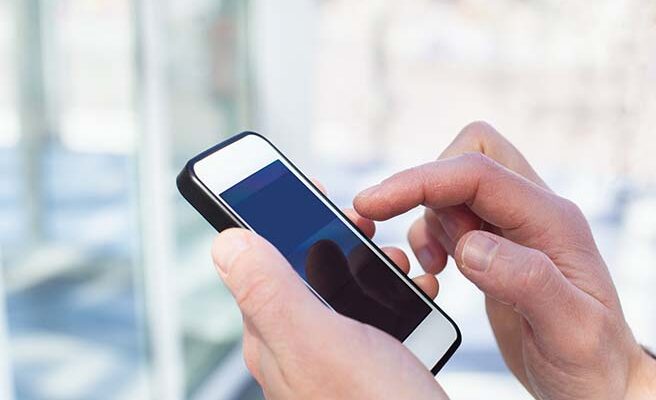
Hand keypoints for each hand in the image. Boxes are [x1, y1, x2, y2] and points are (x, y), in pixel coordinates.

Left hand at [211, 199, 445, 398]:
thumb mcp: (317, 341)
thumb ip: (270, 291)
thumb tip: (225, 240)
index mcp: (273, 333)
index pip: (257, 259)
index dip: (268, 214)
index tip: (298, 183)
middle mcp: (296, 343)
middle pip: (302, 266)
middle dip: (334, 235)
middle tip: (367, 224)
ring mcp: (333, 354)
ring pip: (341, 286)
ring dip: (371, 262)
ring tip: (401, 264)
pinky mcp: (367, 362)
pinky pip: (372, 311)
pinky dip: (395, 293)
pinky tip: (415, 296)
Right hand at [354, 122, 655, 399]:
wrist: (602, 382)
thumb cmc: (593, 362)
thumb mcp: (570, 331)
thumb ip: (527, 281)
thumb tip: (470, 246)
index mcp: (554, 222)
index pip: (479, 173)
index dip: (422, 180)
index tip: (374, 202)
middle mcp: (536, 213)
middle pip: (471, 155)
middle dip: (429, 188)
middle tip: (429, 246)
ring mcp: (518, 227)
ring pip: (458, 183)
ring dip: (431, 215)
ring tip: (437, 264)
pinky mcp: (500, 245)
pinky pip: (456, 213)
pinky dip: (434, 232)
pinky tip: (441, 268)